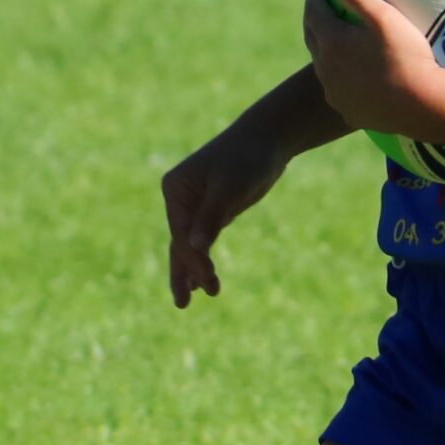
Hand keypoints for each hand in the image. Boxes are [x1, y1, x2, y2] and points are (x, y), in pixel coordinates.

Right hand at [161, 119, 290, 308]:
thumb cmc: (248, 158)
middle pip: (179, 242)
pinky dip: (202, 259)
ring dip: (190, 271)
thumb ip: (212, 217)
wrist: (268, 139)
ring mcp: (195, 205)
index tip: (208, 281)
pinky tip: (202, 279)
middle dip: (184, 272)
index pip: (181, 233)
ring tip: (186, 302)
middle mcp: (180, 198)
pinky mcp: (213, 211)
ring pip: (188, 245)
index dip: (193, 260)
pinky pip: (203, 240)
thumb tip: (194, 247)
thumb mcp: (230, 187)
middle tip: (184, 305)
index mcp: (176, 189)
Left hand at [303, 0, 444, 138]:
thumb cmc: (407, 57)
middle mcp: (326, 68)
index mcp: (332, 41)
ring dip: (323, 49)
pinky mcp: (348, 110)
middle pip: (312, 37)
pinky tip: (347, 76)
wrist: (423, 106)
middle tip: (319, 6)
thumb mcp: (385, 17)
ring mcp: (335, 92)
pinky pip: (337, 89)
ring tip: (332, 40)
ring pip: (322, 66)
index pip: (314, 10)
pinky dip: (337, 76)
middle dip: (313, 18)